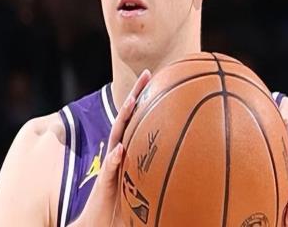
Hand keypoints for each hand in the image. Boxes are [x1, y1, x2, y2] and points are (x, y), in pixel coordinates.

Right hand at [72, 70, 151, 226]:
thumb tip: (187, 160)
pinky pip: (109, 170)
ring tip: (132, 101)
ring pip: (117, 137)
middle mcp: (118, 152)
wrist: (99, 225)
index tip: (157, 79)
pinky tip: (119, 150)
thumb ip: (156, 169)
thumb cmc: (123, 205)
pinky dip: (114, 159)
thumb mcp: (143, 183)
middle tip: (147, 75)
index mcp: (128, 150)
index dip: (145, 99)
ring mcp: (111, 166)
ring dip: (123, 118)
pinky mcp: (104, 185)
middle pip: (126, 118)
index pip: (136, 119)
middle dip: (135, 95)